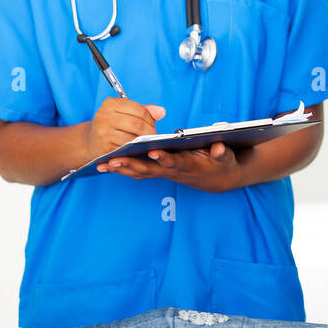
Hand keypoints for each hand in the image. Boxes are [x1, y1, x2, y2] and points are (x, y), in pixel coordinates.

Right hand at [82, 98, 165, 163]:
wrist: (90, 141)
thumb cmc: (112, 124)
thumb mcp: (124, 112)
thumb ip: (144, 110)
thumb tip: (162, 111)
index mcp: (110, 104)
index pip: (138, 109)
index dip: (150, 117)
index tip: (154, 123)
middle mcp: (103, 117)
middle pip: (136, 124)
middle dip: (150, 130)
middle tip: (154, 135)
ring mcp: (103, 133)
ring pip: (132, 138)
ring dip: (144, 142)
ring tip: (148, 142)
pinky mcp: (105, 148)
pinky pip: (126, 149)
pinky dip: (136, 149)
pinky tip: (139, 149)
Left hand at [98, 141, 247, 192]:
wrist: (217, 179)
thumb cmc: (220, 164)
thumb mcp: (226, 158)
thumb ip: (221, 152)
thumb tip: (219, 147)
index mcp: (188, 164)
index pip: (174, 161)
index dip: (164, 158)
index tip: (152, 152)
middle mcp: (173, 170)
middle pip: (149, 170)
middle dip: (130, 165)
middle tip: (112, 160)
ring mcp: (165, 172)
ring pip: (140, 173)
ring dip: (121, 169)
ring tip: (101, 165)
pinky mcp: (160, 171)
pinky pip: (139, 172)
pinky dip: (124, 169)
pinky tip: (109, 164)